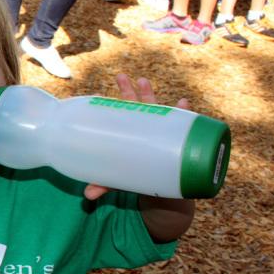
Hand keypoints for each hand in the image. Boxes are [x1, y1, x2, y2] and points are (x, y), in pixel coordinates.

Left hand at [83, 74, 189, 200]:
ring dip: (153, 96)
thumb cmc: (137, 177)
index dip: (115, 101)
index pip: (122, 112)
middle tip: (121, 77)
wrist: (162, 192)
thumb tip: (87, 195)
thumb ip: (103, 185)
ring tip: (144, 82)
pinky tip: (183, 103)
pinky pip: (183, 127)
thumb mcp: (119, 180)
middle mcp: (146, 128)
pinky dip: (185, 115)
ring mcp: (163, 134)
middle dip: (132, 91)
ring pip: (160, 112)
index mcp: (130, 132)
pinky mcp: (178, 144)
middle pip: (139, 106)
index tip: (103, 92)